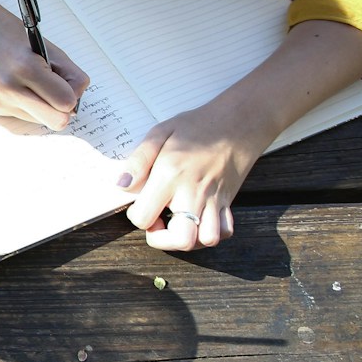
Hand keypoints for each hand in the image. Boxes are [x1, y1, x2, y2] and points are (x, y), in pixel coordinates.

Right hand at [0, 0, 91, 131]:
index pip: (66, 102)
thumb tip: (75, 104)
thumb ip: (69, 74)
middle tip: (56, 91)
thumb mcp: (47, 47)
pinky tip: (14, 85)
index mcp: (26, 68)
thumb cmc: (10, 33)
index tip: (67, 84)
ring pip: (39, 120)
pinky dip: (25, 104)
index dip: (72, 94)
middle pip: (56, 121)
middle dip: (61, 109)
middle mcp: (9, 89)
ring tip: (28, 82)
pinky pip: (22, 116)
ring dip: (41, 105)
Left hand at [119, 98, 267, 250]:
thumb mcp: (160, 132)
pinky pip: (224, 231)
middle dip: (163, 240)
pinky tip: (198, 220)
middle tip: (158, 222)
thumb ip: (139, 160)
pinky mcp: (228, 202)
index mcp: (171, 175)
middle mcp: (194, 192)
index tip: (140, 205)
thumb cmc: (197, 126)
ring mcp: (214, 199)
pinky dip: (211, 233)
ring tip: (178, 223)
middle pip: (181, 239)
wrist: (239, 121)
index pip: (144, 217)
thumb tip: (122, 185)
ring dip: (188, 240)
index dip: (137, 217)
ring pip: (206, 240)